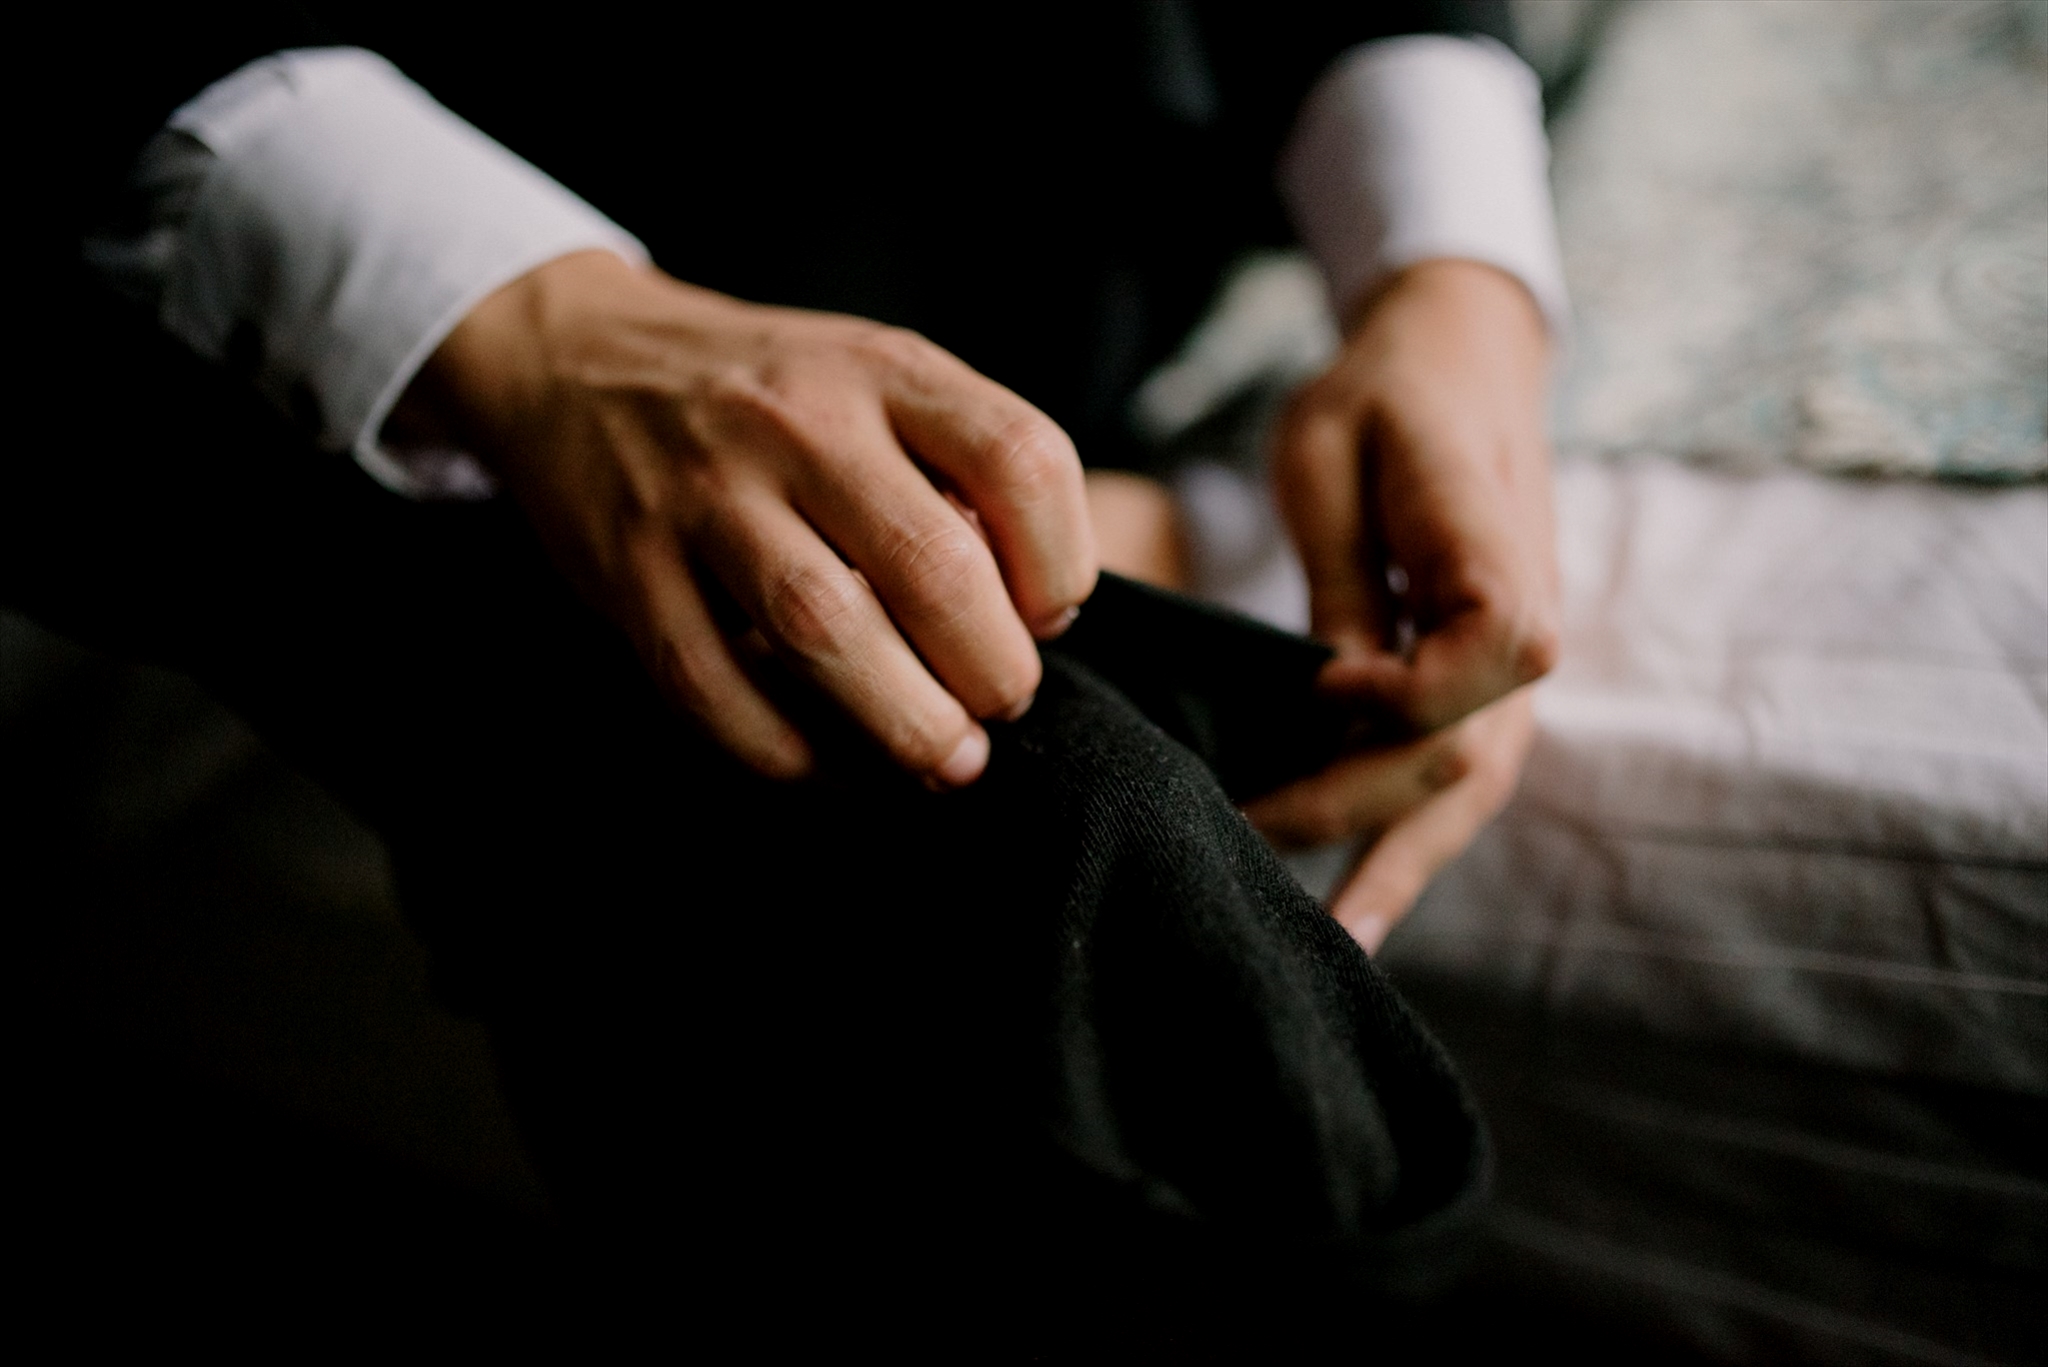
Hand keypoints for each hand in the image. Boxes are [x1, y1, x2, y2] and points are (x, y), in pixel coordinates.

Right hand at [401, 250, 1096, 785]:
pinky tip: (832, 770)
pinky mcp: (628, 571)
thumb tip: (1040, 618)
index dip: (1062, 561)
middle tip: (1001, 705)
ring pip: (823, 627)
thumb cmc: (767, 395)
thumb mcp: (875, 379)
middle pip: (930, 563)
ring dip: (902, 721)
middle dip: (991, 668)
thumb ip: (961, 469)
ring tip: (945, 761)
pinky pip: (712, 685)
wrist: (576, 358)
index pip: (1020, 458)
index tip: (1050, 617)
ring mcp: (704, 496)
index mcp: (883, 370)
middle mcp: (797, 422)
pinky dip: (784, 750)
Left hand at [1250, 259, 1559, 949]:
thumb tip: (1325, 698)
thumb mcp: (1331, 458)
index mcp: (1499, 550)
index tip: (1307, 687)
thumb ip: (1341, 580)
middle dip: (1356, 805)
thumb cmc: (1380, 393)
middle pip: (1468, 752)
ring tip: (1335, 943)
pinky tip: (1359, 910)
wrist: (1455, 357)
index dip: (1394, 692)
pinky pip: (1457, 774)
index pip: (1484, 658)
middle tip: (1244, 836)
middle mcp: (1529, 619)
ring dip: (1399, 861)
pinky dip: (1409, 843)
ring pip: (1471, 787)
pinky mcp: (1483, 680)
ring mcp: (1514, 662)